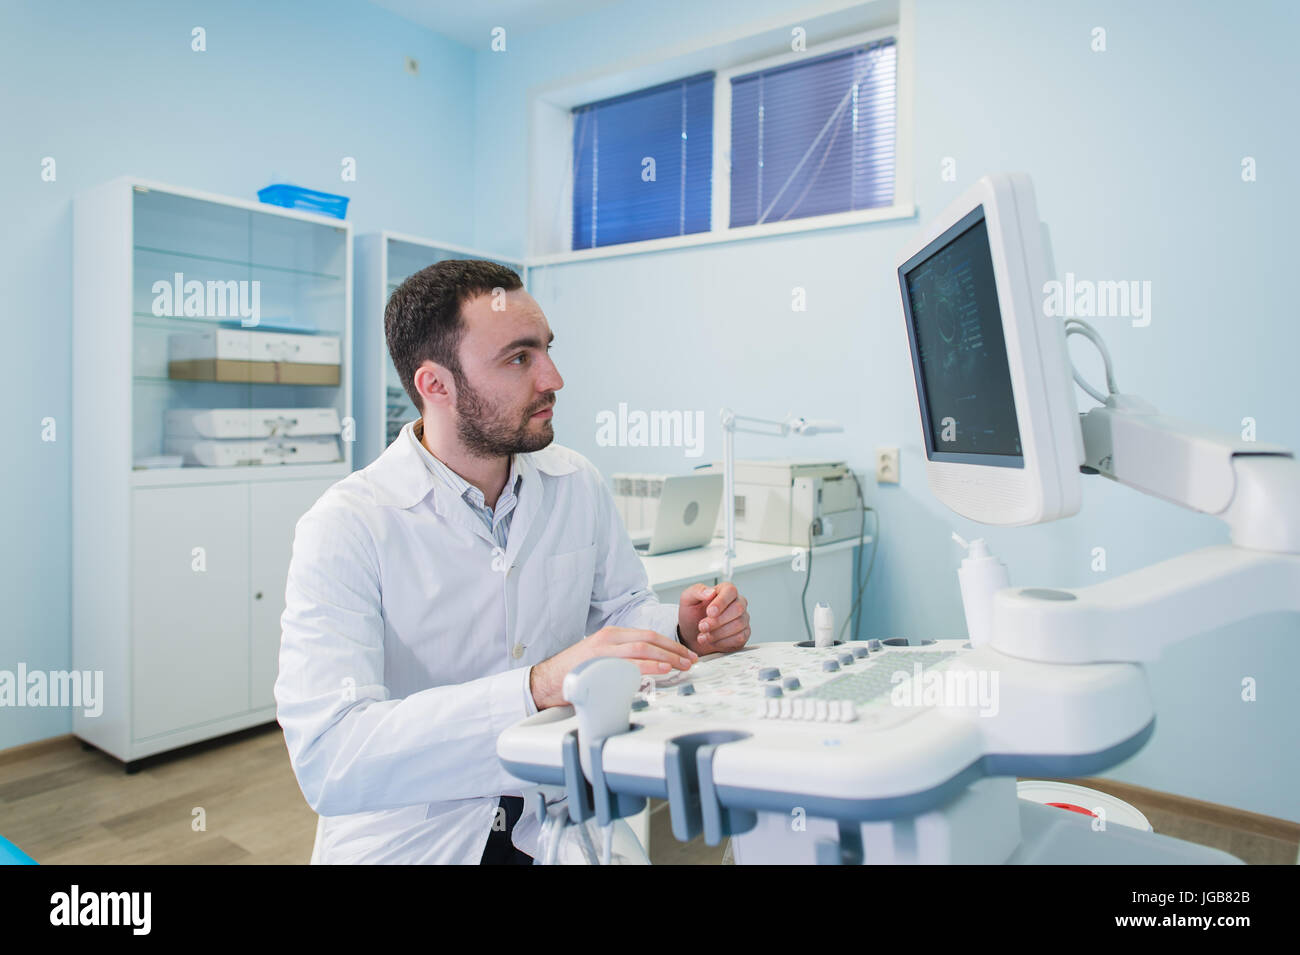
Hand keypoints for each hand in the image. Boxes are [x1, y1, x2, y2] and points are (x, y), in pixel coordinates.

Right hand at [529, 626, 697, 708]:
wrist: (546, 681)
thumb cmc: (574, 672)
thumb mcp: (602, 657)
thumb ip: (624, 658)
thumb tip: (651, 666)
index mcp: (612, 635)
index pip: (648, 634)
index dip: (670, 643)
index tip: (684, 653)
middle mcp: (609, 638)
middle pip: (650, 639)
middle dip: (674, 649)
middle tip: (690, 659)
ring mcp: (604, 651)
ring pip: (643, 648)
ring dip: (668, 657)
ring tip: (682, 665)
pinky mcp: (599, 664)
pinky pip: (630, 663)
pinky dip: (649, 665)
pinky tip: (663, 669)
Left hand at [677, 582, 750, 654]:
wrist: (691, 635)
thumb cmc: (691, 615)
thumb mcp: (687, 600)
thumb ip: (697, 591)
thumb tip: (710, 591)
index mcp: (724, 590)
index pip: (730, 591)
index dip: (721, 602)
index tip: (709, 612)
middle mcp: (737, 602)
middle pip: (738, 608)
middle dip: (717, 621)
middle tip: (702, 626)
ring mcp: (742, 618)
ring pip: (738, 624)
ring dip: (717, 633)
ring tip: (704, 635)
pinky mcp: (744, 634)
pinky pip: (740, 638)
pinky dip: (722, 642)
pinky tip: (712, 640)